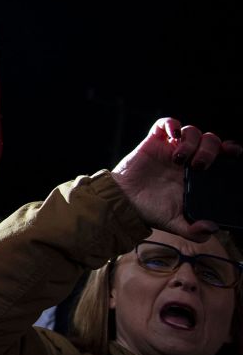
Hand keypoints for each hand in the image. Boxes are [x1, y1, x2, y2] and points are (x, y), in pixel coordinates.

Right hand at [112, 118, 240, 240]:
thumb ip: (194, 231)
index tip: (233, 154)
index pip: (221, 157)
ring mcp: (171, 149)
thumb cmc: (149, 210)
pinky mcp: (154, 141)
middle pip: (210, 141)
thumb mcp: (175, 223)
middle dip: (210, 150)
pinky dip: (172, 125)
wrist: (122, 201)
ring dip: (191, 142)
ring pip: (192, 131)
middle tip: (198, 166)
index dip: (230, 151)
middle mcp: (187, 159)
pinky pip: (166, 124)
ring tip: (178, 158)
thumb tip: (213, 228)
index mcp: (197, 175)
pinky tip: (173, 135)